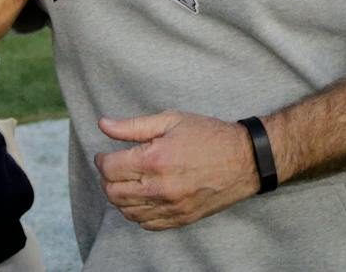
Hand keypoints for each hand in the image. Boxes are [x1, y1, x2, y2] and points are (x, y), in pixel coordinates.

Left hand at [94, 111, 259, 230]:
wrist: (244, 160)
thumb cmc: (208, 135)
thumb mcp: (171, 120)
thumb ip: (133, 126)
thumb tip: (103, 125)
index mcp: (156, 159)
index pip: (110, 169)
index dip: (101, 160)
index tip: (105, 155)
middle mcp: (161, 187)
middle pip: (114, 193)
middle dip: (107, 179)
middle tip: (113, 167)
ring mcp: (171, 207)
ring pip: (127, 211)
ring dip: (119, 197)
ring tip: (127, 181)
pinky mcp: (181, 219)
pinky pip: (147, 224)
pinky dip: (137, 213)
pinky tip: (141, 198)